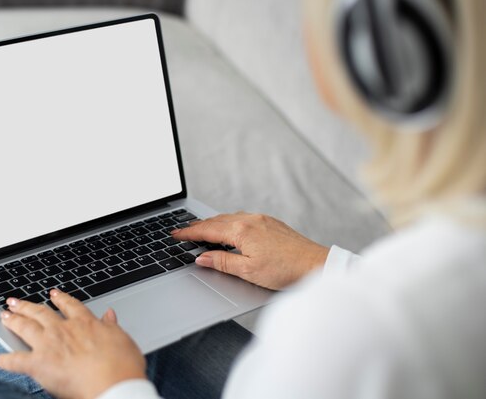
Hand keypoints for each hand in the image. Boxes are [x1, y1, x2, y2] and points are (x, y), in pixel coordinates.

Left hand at [0, 290, 145, 398]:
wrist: (114, 385)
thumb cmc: (122, 367)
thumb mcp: (123, 340)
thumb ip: (112, 326)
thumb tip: (110, 315)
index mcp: (85, 323)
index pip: (69, 305)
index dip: (60, 299)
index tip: (53, 294)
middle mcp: (64, 330)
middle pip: (41, 312)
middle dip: (27, 305)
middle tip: (16, 301)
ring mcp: (49, 345)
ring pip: (25, 327)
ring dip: (13, 320)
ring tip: (4, 315)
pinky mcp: (38, 364)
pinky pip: (15, 360)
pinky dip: (4, 359)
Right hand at [172, 212, 328, 289]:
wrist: (316, 265)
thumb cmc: (286, 270)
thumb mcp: (248, 271)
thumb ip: (222, 262)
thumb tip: (201, 258)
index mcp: (241, 231)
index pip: (207, 230)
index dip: (188, 233)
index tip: (175, 234)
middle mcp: (250, 220)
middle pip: (216, 221)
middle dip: (197, 226)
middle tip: (182, 231)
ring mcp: (262, 219)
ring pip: (229, 218)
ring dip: (213, 223)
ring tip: (201, 230)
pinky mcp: (271, 223)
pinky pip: (242, 218)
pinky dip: (229, 223)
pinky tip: (229, 229)